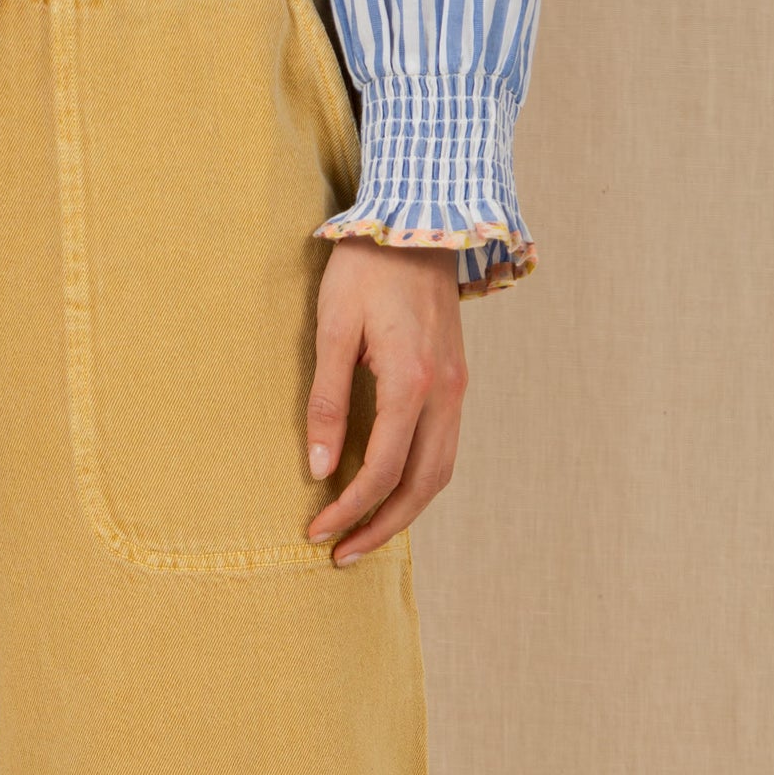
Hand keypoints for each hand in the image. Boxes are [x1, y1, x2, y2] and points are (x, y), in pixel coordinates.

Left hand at [306, 240, 466, 564]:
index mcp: (411, 381)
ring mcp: (457, 387)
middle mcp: (445, 392)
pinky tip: (389, 492)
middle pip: (420, 485)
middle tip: (341, 554)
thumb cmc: (366, 268)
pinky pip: (444, 448)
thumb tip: (318, 467)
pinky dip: (418, 481)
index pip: (382, 469)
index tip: (316, 530)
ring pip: (440, 471)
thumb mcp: (331, 329)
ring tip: (364, 535)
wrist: (418, 220)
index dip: (349, 509)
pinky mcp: (456, 380)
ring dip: (404, 511)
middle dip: (381, 527)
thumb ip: (326, 402)